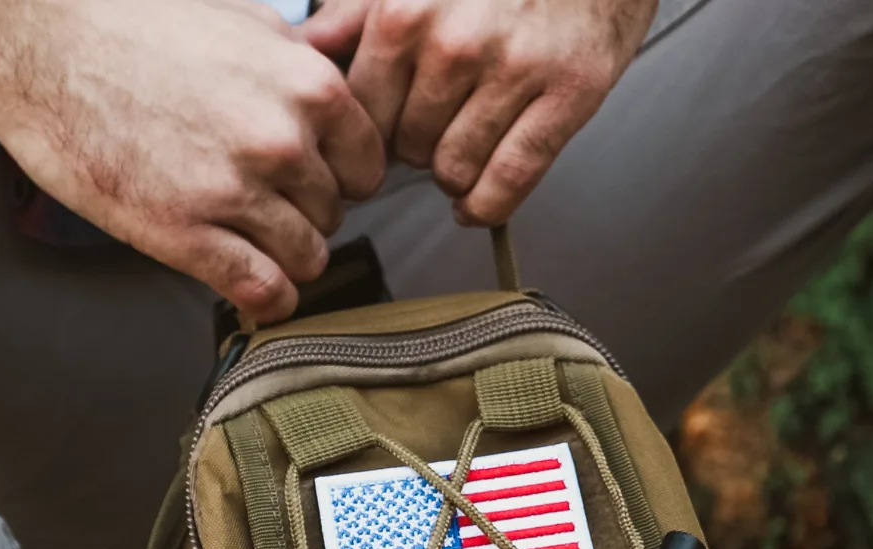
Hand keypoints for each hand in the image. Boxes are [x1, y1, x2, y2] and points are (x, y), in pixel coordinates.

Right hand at [0, 0, 386, 322]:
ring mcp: (234, 190)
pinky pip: (263, 291)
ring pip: (307, 259)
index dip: (337, 178)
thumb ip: (294, 65)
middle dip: (303, 215)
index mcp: (306, 84)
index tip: (307, 182)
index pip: (367, 165)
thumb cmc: (128, 18)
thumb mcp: (240, 20)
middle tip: (261, 207)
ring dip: (282, 259)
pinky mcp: (185, 233)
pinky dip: (263, 298)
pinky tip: (248, 286)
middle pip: (333, 214)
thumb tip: (327, 97)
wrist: (35, 32)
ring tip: (248, 243)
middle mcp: (282, 139)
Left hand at [300, 0, 654, 226]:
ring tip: (460, 150)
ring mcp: (513, 73)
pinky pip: (510, 180)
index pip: (362, 116)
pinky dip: (487, 205)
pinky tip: (476, 202)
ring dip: (453, 174)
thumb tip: (306, 50)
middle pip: (406, 149)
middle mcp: (454, 45)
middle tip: (433, 133)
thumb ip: (356, 14)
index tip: (384, 134)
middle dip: (415, 149)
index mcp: (405, 13)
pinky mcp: (567, 95)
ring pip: (454, 171)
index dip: (372, 132)